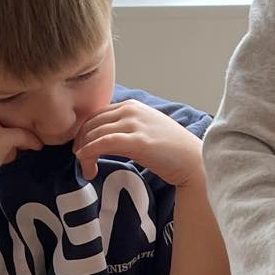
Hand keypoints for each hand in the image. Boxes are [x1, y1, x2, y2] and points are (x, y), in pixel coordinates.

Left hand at [77, 99, 204, 185]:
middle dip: (80, 143)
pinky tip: (88, 165)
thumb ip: (127, 126)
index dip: (83, 132)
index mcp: (132, 105)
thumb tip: (104, 136)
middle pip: (91, 123)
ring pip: (94, 134)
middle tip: (81, 161)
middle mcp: (131, 110)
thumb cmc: (172, 149)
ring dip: (84, 153)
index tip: (81, 148)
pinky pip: (103, 144)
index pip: (96, 114)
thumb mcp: (146, 129)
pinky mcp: (137, 141)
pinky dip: (90, 154)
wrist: (193, 160)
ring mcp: (134, 124)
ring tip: (87, 169)